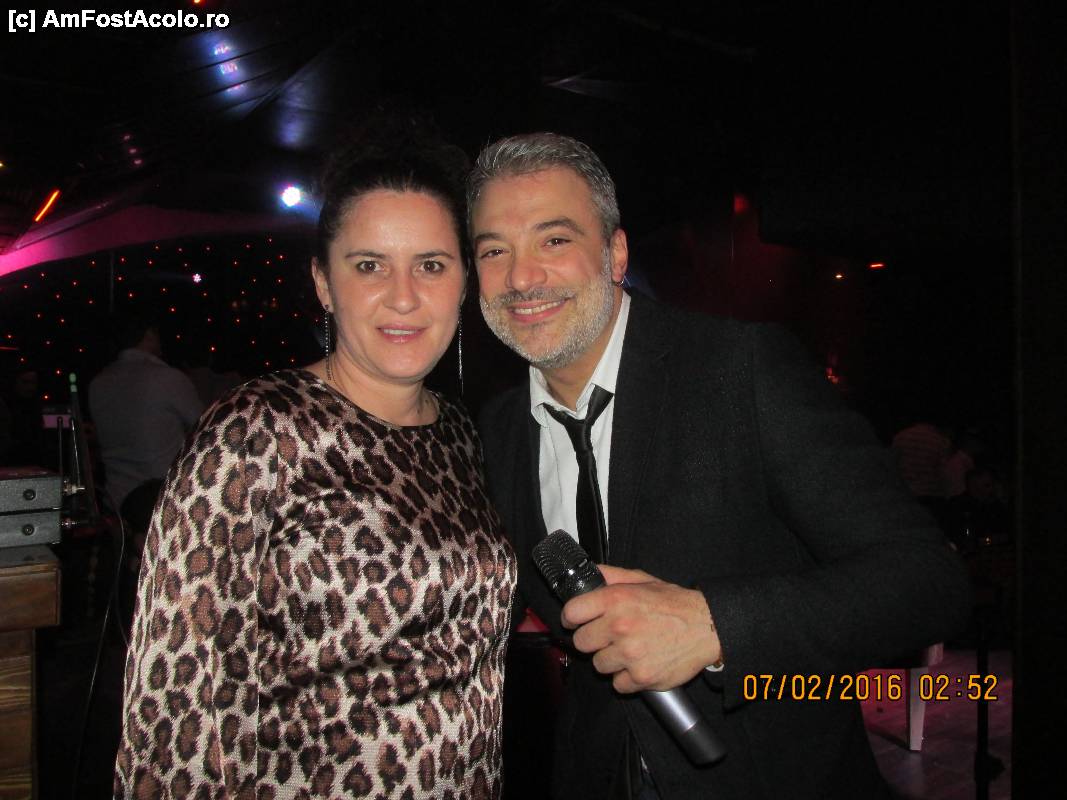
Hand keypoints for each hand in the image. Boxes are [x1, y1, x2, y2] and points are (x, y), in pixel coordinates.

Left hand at [560, 565, 722, 692]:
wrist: (707, 627)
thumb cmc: (675, 604)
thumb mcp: (642, 579)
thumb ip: (611, 575)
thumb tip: (588, 572)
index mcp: (616, 599)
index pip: (572, 612)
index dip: (572, 618)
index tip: (576, 621)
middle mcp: (620, 626)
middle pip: (581, 642)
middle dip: (593, 640)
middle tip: (610, 636)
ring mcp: (630, 654)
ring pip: (598, 665)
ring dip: (611, 660)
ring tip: (630, 649)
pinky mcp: (641, 677)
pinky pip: (618, 684)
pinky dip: (627, 678)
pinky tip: (639, 664)